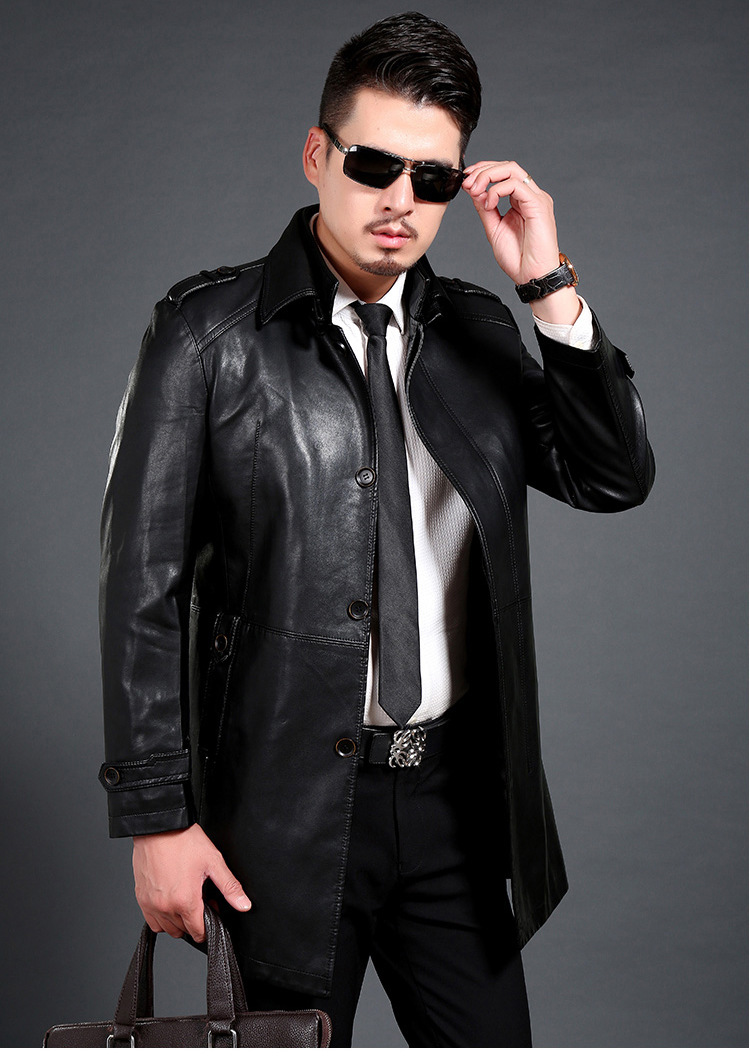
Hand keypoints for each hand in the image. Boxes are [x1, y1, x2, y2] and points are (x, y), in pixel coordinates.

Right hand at [132, 823, 250, 941]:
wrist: (160, 827)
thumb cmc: (184, 841)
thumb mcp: (214, 862)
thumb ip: (230, 887)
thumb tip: (244, 904)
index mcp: (185, 900)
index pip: (198, 932)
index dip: (209, 925)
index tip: (211, 911)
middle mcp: (165, 907)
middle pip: (183, 931)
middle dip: (194, 921)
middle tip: (200, 901)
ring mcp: (150, 904)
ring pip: (166, 929)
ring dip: (178, 922)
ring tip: (185, 900)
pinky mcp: (141, 898)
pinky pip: (151, 921)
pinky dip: (161, 918)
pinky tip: (170, 902)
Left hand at [462, 160, 580, 323]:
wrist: (532, 276)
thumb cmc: (519, 259)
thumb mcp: (494, 229)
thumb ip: (485, 209)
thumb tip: (474, 190)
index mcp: (521, 201)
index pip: (504, 174)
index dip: (483, 171)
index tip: (466, 179)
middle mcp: (530, 196)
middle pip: (507, 167)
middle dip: (483, 171)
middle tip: (467, 183)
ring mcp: (536, 199)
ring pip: (512, 170)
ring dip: (488, 176)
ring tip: (475, 190)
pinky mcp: (539, 205)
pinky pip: (517, 185)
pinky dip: (498, 190)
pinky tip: (489, 203)